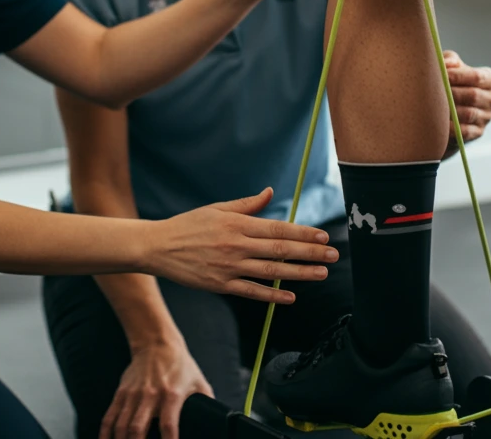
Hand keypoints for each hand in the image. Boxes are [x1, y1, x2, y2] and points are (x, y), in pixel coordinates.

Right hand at [101, 341, 213, 438]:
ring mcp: (133, 395)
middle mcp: (150, 396)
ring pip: (121, 426)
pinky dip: (106, 433)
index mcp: (172, 395)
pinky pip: (110, 417)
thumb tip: (218, 421)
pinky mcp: (121, 393)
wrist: (157, 344)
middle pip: (138, 429)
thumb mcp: (199, 383)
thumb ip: (207, 404)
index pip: (169, 426)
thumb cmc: (180, 365)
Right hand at [142, 188, 336, 303]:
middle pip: (279, 250)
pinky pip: (251, 291)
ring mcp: (228, 267)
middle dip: (309, 253)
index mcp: (236, 224)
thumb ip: (246, 205)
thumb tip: (270, 193)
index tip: (323, 237)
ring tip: (320, 274)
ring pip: (270, 272)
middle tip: (332, 255)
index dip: (302, 234)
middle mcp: (236, 245)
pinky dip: (271, 296)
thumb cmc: (189, 225)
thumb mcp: (217, 209)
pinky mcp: (220, 285)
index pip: (277, 229)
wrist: (158, 247)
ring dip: (298, 274)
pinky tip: (290, 297)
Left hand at [443, 50, 490, 157]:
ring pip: (468, 114)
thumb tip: (448, 65)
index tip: (441, 75)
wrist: (448, 109)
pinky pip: (464, 131)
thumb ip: (450, 60)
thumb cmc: (450, 82)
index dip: (457, 76)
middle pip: (472, 95)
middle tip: (432, 92)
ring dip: (449, 110)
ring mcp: (487, 117)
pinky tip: (438, 122)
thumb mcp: (451, 67)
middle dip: (451, 93)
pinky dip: (450, 127)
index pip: (476, 77)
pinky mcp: (478, 132)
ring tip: (433, 105)